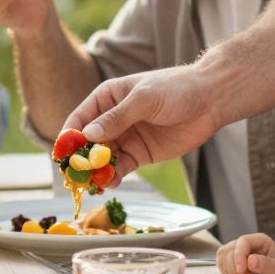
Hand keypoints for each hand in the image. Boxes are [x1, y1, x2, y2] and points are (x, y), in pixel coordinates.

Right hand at [72, 64, 224, 178]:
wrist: (211, 100)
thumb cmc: (176, 89)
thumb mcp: (144, 99)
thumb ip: (117, 118)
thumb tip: (88, 135)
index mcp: (107, 98)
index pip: (80, 119)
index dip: (69, 138)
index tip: (63, 156)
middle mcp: (112, 119)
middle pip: (87, 143)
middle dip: (81, 160)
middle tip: (77, 177)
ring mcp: (125, 137)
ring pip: (102, 158)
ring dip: (96, 172)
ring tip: (95, 184)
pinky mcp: (140, 154)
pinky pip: (120, 168)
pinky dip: (113, 176)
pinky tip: (111, 183)